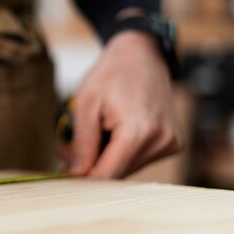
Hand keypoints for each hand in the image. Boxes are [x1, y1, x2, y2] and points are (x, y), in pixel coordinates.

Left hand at [63, 31, 181, 177]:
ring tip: (89, 135)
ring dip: (104, 160)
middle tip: (66, 150)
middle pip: (118, 175)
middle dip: (90, 166)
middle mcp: (161, 141)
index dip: (82, 179)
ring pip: (127, 169)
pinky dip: (120, 153)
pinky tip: (110, 134)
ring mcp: (171, 143)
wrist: (141, 53)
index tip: (61, 175)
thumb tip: (75, 175)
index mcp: (140, 132)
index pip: (107, 175)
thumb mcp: (86, 104)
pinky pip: (138, 159)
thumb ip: (82, 144)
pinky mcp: (172, 143)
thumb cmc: (112, 73)